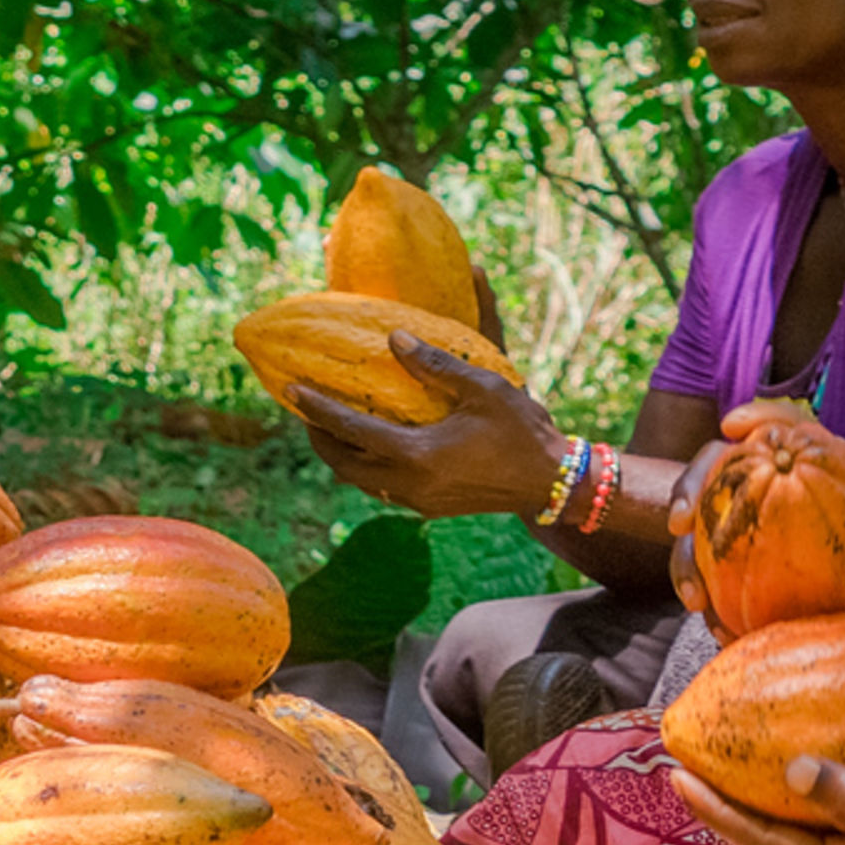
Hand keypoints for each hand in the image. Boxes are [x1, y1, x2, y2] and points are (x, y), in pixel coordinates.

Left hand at [279, 332, 568, 520]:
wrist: (553, 482)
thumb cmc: (521, 430)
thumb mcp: (481, 386)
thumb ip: (434, 364)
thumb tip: (393, 337)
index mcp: (417, 455)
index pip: (351, 432)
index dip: (317, 410)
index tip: (290, 389)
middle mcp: (411, 484)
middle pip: (344, 465)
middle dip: (319, 438)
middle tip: (304, 409)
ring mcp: (420, 501)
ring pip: (361, 482)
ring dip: (340, 456)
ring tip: (328, 426)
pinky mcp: (431, 507)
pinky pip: (382, 489)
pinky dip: (366, 467)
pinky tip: (369, 446)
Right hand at [666, 399, 844, 617]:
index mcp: (809, 453)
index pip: (774, 424)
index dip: (749, 421)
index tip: (731, 429)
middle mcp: (766, 476)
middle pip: (713, 472)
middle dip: (687, 491)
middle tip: (680, 524)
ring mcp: (746, 516)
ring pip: (700, 530)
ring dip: (686, 562)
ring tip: (695, 600)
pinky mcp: (743, 557)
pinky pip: (717, 577)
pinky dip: (714, 602)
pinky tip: (719, 630)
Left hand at [670, 751, 844, 844]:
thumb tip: (791, 770)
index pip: (766, 843)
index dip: (718, 812)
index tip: (677, 773)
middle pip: (773, 828)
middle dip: (727, 795)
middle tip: (688, 751)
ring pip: (799, 811)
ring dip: (760, 779)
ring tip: (728, 738)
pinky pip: (835, 789)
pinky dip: (808, 766)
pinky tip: (801, 730)